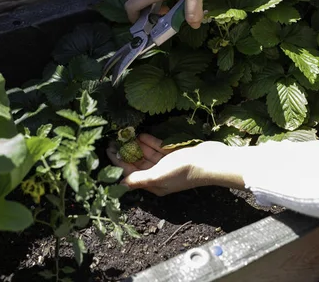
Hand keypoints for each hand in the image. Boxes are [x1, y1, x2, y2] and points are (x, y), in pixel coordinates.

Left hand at [107, 133, 245, 195]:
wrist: (209, 161)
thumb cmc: (183, 170)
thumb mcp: (158, 176)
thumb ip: (139, 178)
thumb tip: (121, 183)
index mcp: (154, 184)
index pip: (131, 173)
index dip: (119, 163)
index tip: (109, 151)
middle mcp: (159, 175)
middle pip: (138, 164)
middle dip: (126, 153)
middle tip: (114, 141)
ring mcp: (167, 164)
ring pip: (147, 155)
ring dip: (137, 146)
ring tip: (126, 136)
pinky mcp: (174, 154)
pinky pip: (158, 148)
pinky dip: (150, 142)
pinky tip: (142, 135)